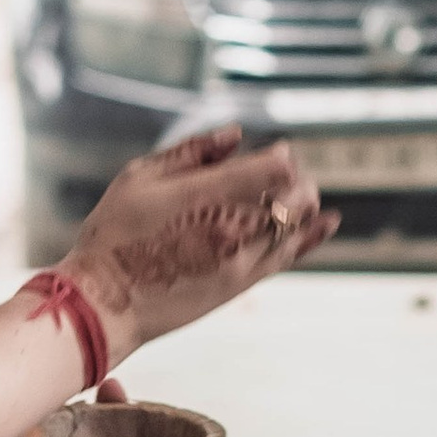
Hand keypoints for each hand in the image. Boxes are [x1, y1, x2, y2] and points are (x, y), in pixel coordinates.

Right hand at [61, 126, 329, 360]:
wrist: (109, 302)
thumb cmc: (116, 234)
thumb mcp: (141, 178)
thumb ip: (192, 152)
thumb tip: (236, 135)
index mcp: (208, 196)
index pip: (275, 168)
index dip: (283, 157)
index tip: (276, 153)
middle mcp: (234, 229)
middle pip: (295, 197)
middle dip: (298, 180)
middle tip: (287, 173)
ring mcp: (242, 260)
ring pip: (296, 227)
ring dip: (304, 206)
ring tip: (297, 193)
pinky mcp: (242, 284)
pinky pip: (289, 256)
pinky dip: (311, 236)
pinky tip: (327, 221)